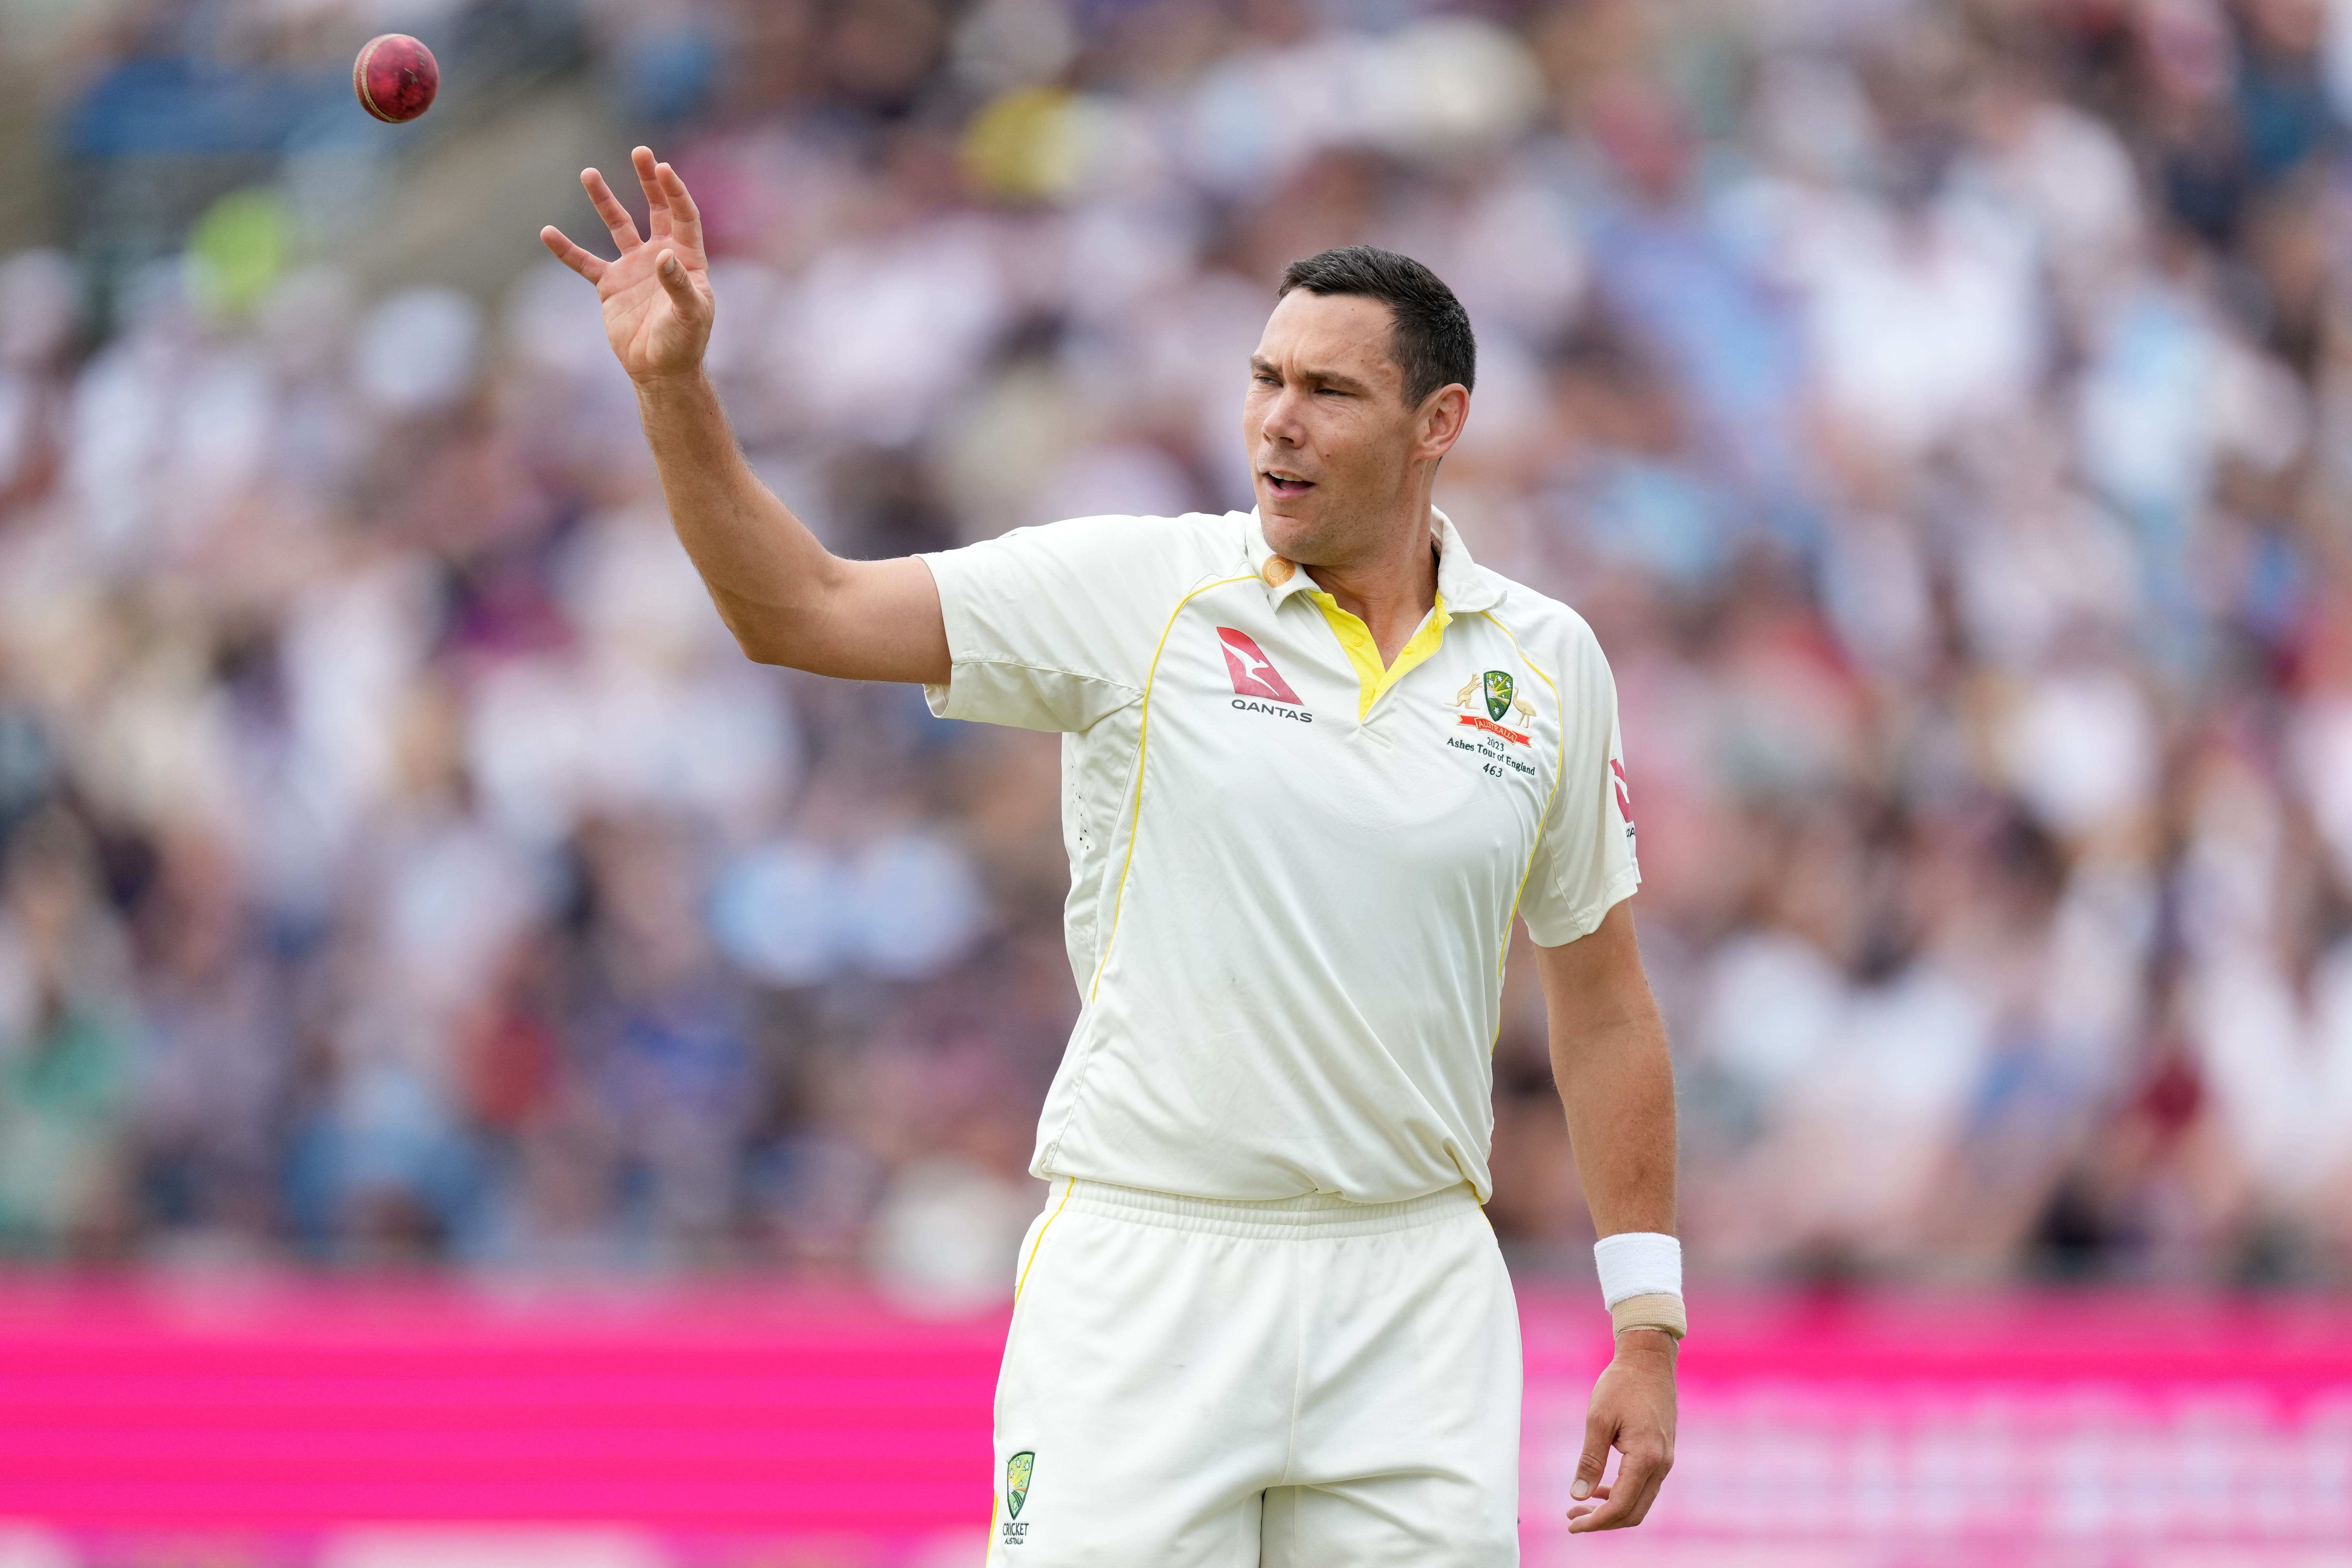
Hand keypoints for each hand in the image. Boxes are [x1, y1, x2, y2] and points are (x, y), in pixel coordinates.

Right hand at [540, 146, 712, 384]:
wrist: (660, 371)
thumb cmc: (684, 344)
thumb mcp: (689, 316)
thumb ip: (679, 286)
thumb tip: (665, 256)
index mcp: (687, 260)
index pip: (683, 216)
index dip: (675, 192)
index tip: (663, 168)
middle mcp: (661, 257)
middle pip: (655, 209)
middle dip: (648, 180)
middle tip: (641, 151)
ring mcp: (633, 268)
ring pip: (618, 226)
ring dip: (605, 200)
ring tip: (589, 173)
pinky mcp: (610, 285)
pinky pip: (584, 262)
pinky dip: (566, 249)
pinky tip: (547, 232)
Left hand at [1566, 1329, 1676, 1531]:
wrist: (1649, 1361)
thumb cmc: (1621, 1384)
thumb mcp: (1598, 1419)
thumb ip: (1590, 1460)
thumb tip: (1577, 1495)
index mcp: (1646, 1457)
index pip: (1621, 1506)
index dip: (1596, 1521)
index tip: (1572, 1524)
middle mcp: (1662, 1464)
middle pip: (1634, 1512)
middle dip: (1603, 1521)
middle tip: (1572, 1517)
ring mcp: (1666, 1460)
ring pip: (1640, 1502)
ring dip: (1612, 1509)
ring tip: (1581, 1505)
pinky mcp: (1663, 1453)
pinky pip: (1644, 1486)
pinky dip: (1623, 1494)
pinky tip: (1600, 1488)